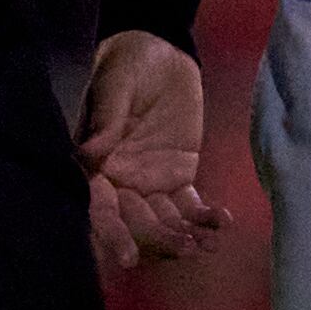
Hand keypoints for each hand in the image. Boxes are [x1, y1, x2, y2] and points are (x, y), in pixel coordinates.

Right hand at [75, 30, 221, 266]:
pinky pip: (190, 204)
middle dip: (155, 240)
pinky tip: (221, 223)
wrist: (160, 52)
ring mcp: (149, 184)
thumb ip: (105, 117)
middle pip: (133, 222)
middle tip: (181, 250)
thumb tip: (89, 153)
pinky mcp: (179, 177)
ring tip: (206, 245)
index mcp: (92, 166)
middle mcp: (118, 183)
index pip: (98, 207)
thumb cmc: (125, 64)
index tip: (127, 257)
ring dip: (183, 235)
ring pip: (163, 220)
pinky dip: (204, 217)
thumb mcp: (114, 83)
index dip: (111, 233)